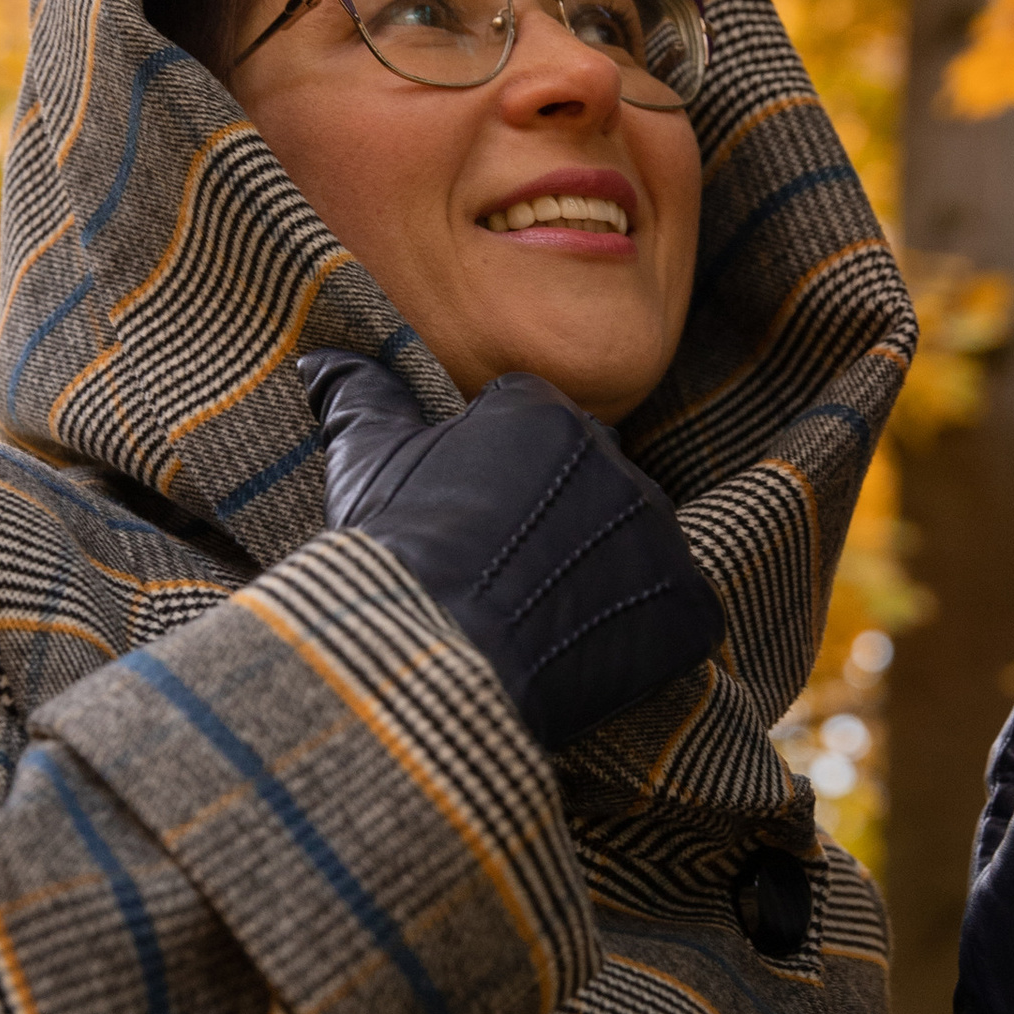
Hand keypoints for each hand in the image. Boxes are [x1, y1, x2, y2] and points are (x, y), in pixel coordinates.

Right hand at [298, 352, 725, 755]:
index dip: (494, 477)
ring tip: (537, 617)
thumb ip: (360, 394)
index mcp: (546, 412)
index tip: (467, 520)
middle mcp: (618, 458)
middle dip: (554, 520)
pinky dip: (641, 634)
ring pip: (632, 546)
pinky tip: (583, 653)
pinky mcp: (688, 606)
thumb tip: (325, 359)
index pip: (533, 428)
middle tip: (502, 572)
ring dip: (598, 574)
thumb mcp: (365, 460)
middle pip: (589, 485)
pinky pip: (675, 612)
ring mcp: (660, 535)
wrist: (435, 655)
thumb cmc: (395, 549)